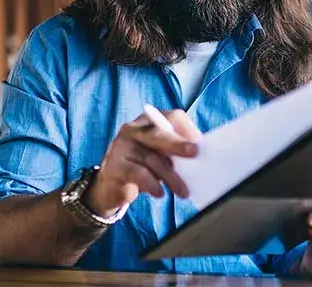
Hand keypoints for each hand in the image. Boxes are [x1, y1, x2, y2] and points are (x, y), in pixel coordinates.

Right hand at [84, 109, 202, 216]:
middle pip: (158, 134)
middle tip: (194, 154)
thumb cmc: (143, 168)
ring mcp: (121, 145)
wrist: (110, 187)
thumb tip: (201, 159)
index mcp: (149, 121)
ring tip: (182, 191)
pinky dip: (151, 183)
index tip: (200, 144)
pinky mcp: (114, 165)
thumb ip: (176, 152)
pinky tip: (159, 193)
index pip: (172, 117)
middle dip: (178, 144)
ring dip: (171, 176)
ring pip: (151, 158)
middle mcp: (134, 129)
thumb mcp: (161, 156)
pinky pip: (137, 173)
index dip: (187, 129)